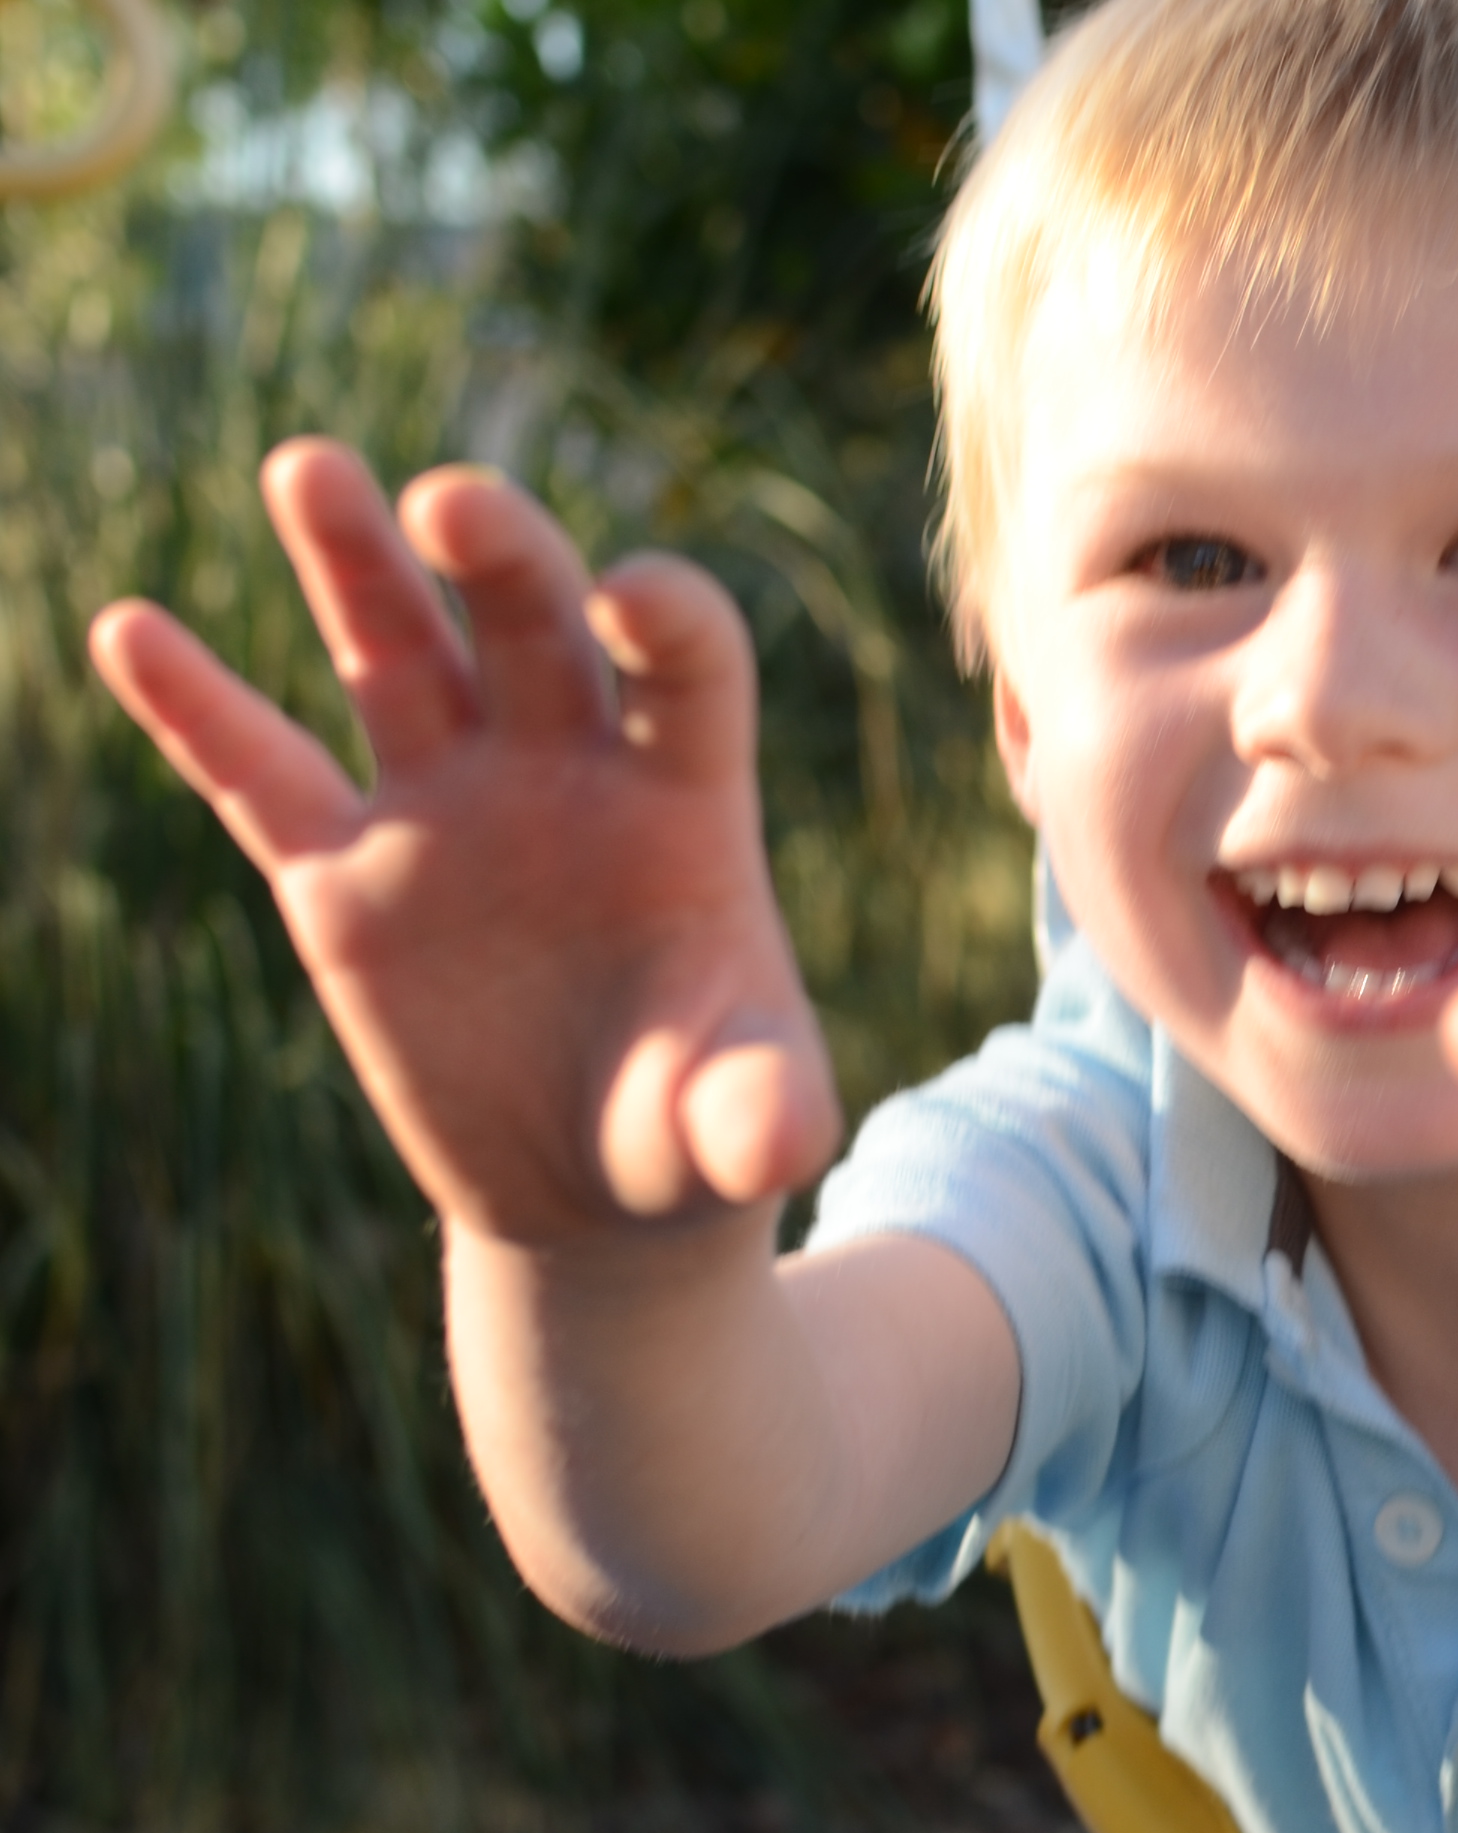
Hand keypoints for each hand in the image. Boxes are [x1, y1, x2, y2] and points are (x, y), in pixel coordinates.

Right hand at [87, 441, 836, 1246]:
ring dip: (351, 560)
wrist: (594, 1194)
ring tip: (309, 467)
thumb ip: (763, 1113)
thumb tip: (778, 1147)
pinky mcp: (343, 879)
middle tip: (447, 503)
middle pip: (530, 621)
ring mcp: (446, 811)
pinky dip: (197, 707)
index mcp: (683, 799)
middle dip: (497, 553)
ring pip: (394, 654)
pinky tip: (133, 630)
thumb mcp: (744, 1127)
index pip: (688, 665)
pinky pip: (259, 774)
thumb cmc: (694, 1131)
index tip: (629, 598)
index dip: (666, 618)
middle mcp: (563, 771)